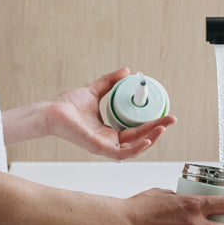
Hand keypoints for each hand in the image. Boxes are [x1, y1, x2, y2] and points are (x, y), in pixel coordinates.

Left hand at [47, 68, 176, 159]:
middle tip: (172, 119)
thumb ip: (110, 82)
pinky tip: (147, 140)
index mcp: (109, 131)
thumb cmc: (68, 105)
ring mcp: (103, 146)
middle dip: (157, 130)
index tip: (166, 115)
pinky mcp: (97, 147)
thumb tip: (126, 71)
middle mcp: (109, 141)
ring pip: (133, 148)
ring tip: (163, 128)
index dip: (152, 124)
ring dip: (151, 139)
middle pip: (140, 139)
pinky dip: (135, 149)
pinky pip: (120, 153)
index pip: (137, 130)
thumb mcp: (94, 90)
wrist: (51, 110)